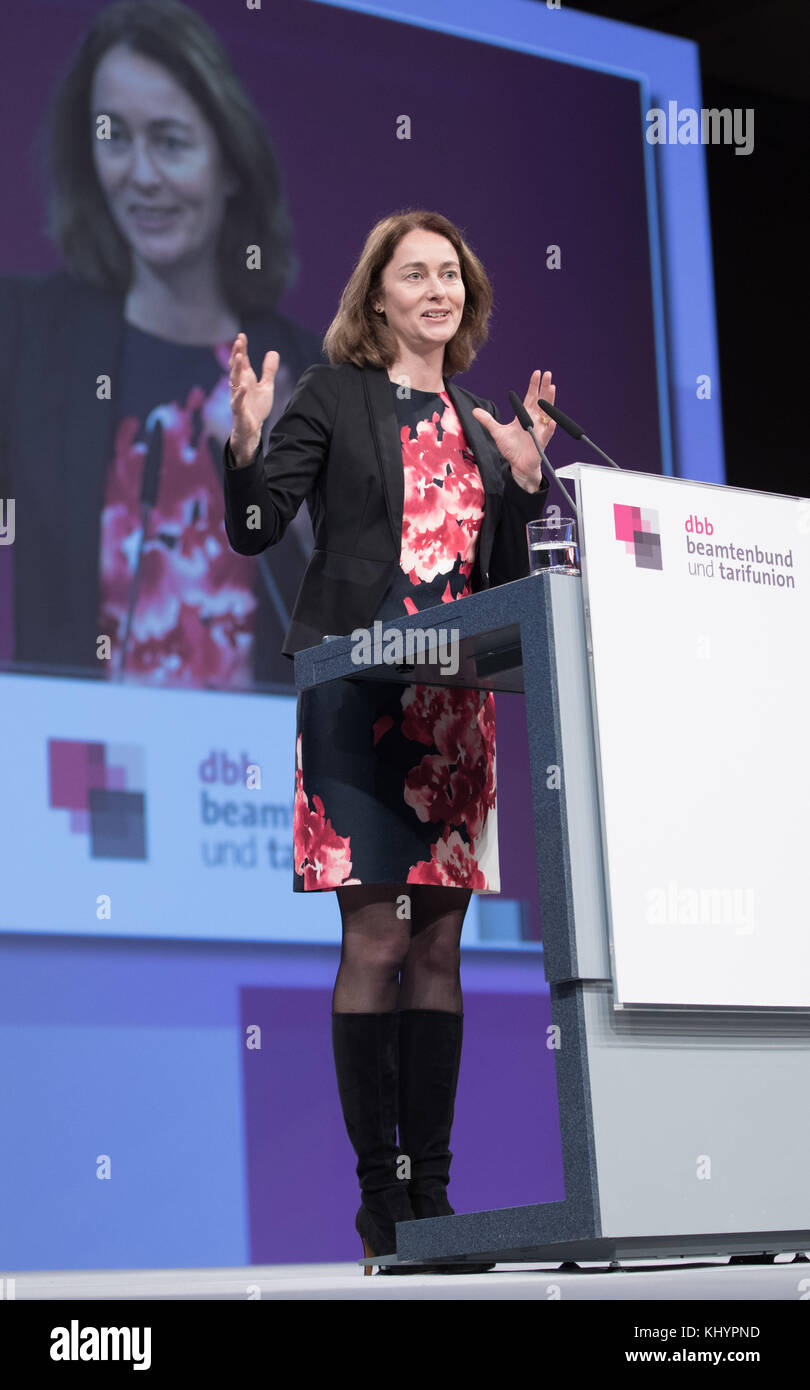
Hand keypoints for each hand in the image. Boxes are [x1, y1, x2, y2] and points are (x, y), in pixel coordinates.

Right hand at [228, 332, 279, 464]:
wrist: (252, 430)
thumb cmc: (256, 407)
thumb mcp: (266, 387)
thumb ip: (269, 371)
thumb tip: (273, 352)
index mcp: (245, 379)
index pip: (242, 361)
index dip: (241, 349)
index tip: (241, 336)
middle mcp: (239, 386)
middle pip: (236, 367)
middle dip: (237, 354)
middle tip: (238, 342)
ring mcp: (237, 397)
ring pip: (234, 381)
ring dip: (236, 369)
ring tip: (240, 357)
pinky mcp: (238, 411)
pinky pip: (237, 401)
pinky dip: (240, 394)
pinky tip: (244, 386)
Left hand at [472, 369, 556, 491]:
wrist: (517, 465)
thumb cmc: (511, 449)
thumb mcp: (497, 432)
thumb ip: (488, 421)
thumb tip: (474, 411)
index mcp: (525, 416)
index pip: (531, 397)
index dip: (534, 385)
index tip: (537, 373)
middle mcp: (534, 420)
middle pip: (541, 400)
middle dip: (544, 387)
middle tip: (548, 374)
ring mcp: (540, 429)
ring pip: (547, 412)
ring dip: (550, 401)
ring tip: (552, 388)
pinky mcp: (541, 441)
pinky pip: (547, 433)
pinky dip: (550, 427)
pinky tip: (551, 420)